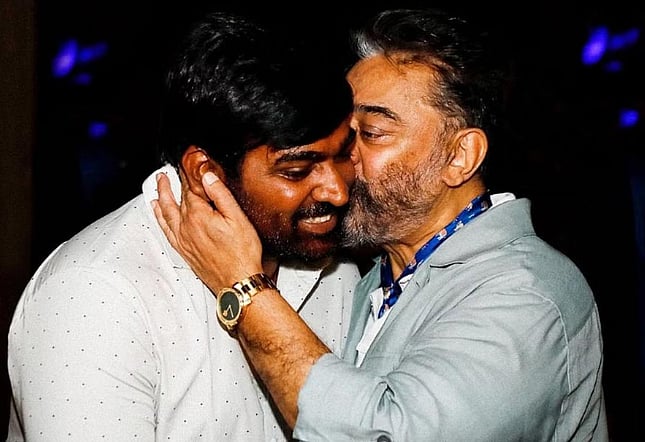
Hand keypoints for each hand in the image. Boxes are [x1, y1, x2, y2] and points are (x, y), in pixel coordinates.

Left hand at [151, 170, 263, 290]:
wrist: (237, 282)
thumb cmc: (242, 254)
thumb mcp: (237, 218)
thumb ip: (221, 195)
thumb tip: (208, 177)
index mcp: (199, 215)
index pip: (189, 189)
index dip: (187, 176)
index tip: (185, 166)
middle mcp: (186, 227)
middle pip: (175, 200)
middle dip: (170, 185)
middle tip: (165, 174)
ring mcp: (183, 240)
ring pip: (166, 214)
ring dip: (161, 198)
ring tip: (158, 187)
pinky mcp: (183, 251)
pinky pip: (165, 230)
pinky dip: (159, 218)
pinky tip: (158, 214)